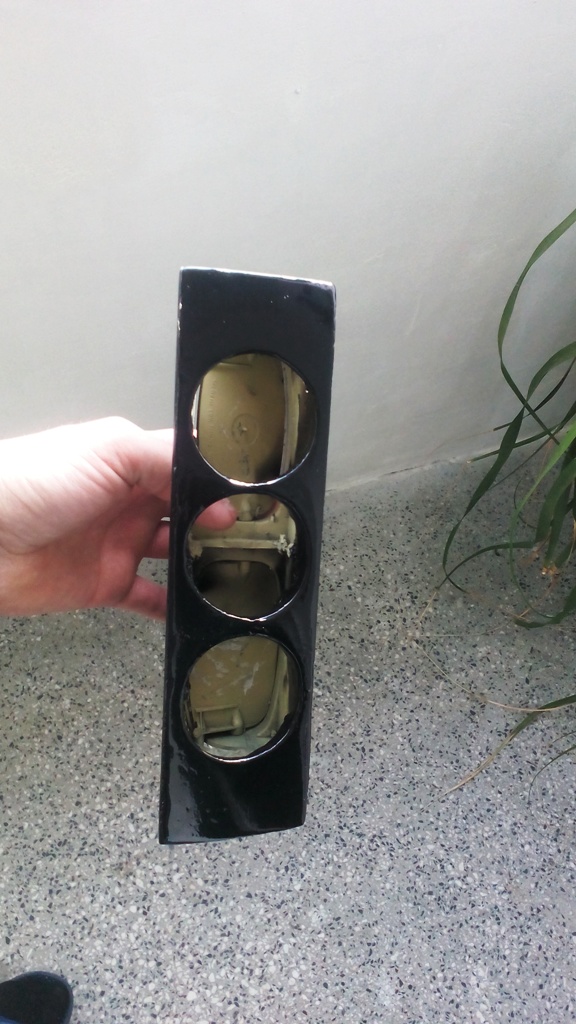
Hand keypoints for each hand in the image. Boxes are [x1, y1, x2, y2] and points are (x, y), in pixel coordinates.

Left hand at [0, 417, 235, 619]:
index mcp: (131, 460)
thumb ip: (165, 458)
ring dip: (204, 561)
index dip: (221, 483)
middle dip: (222, 522)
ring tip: (243, 569)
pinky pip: (148, 599)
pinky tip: (199, 610)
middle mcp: (129, 500)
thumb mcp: (107, 451)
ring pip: (177, 554)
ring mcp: (118, 544)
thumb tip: (218, 479)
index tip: (255, 500)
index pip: (189, 468)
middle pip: (189, 511)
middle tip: (258, 536)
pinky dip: (172, 607)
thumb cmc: (30, 482)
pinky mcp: (104, 584)